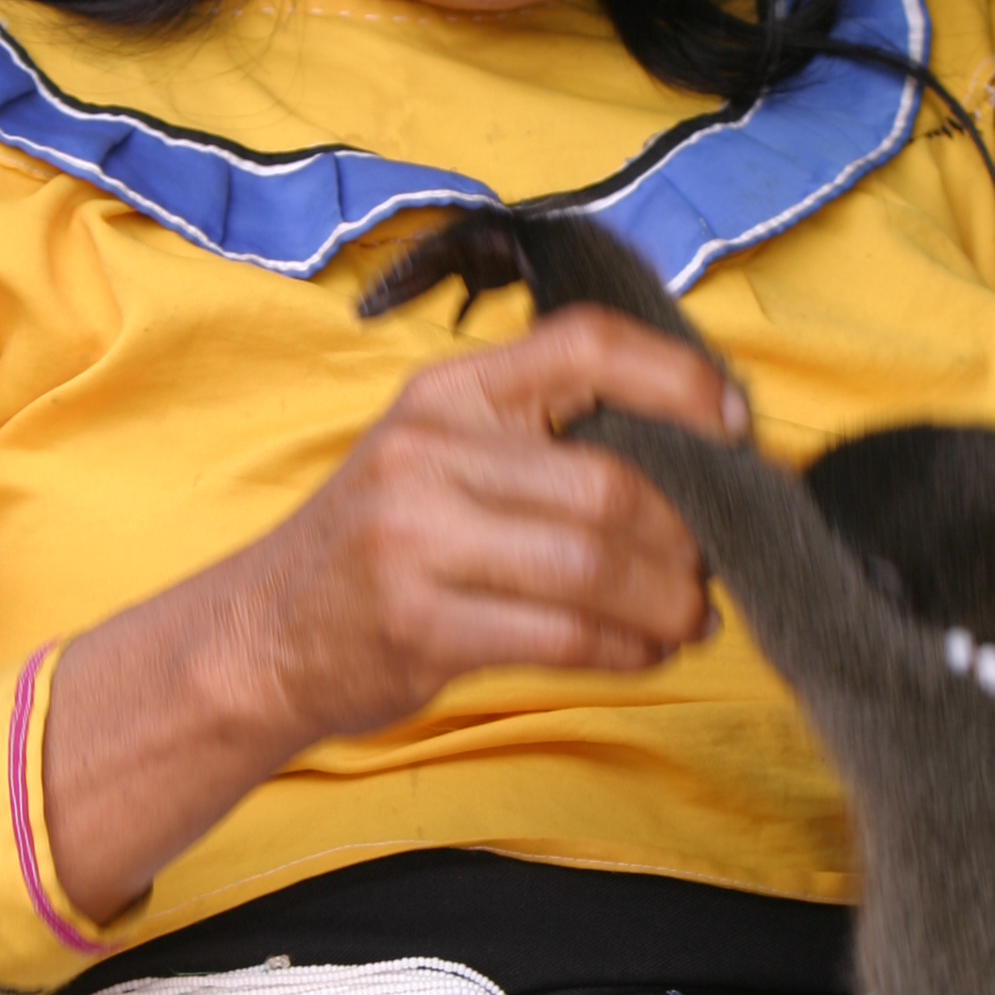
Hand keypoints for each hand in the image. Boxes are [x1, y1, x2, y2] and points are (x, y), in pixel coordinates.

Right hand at [246, 304, 743, 736]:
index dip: (680, 379)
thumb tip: (698, 450)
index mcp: (448, 391)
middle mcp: (429, 450)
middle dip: (687, 534)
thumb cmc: (381, 544)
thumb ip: (542, 438)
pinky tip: (643, 650)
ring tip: (690, 617)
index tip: (735, 427)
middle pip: (611, 482)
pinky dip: (627, 648)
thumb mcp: (439, 454)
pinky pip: (565, 635)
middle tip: (714, 566)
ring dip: (668, 601)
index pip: (587, 344)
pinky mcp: (420, 624)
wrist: (260, 636)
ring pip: (596, 565)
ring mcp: (417, 538)